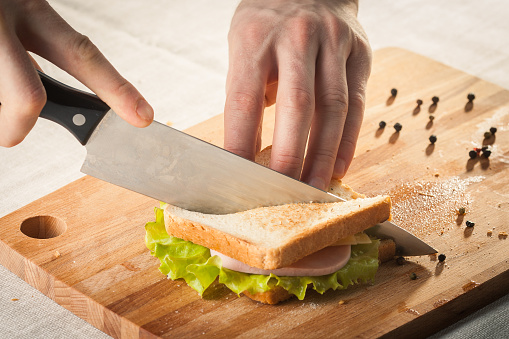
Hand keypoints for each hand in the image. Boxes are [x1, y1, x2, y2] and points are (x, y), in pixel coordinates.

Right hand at [0, 0, 152, 146]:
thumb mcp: (15, 10)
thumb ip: (28, 45)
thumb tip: (37, 99)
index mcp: (29, 9)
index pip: (81, 54)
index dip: (116, 88)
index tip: (142, 115)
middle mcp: (3, 21)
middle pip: (28, 96)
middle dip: (18, 125)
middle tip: (12, 134)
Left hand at [224, 0, 370, 189]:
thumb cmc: (268, 25)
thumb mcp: (244, 47)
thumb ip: (247, 94)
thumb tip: (248, 152)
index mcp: (255, 40)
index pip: (244, 100)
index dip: (240, 142)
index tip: (238, 178)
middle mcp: (296, 38)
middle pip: (296, 105)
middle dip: (290, 156)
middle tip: (283, 193)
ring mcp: (333, 42)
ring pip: (333, 108)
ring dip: (323, 156)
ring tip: (314, 189)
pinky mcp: (360, 52)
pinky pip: (357, 103)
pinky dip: (348, 140)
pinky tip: (339, 167)